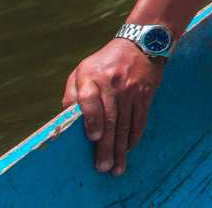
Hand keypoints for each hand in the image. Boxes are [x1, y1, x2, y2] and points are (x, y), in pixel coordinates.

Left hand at [62, 38, 164, 175]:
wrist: (141, 43)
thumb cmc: (105, 62)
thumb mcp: (82, 70)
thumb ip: (72, 93)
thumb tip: (66, 120)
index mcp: (91, 77)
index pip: (90, 98)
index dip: (93, 119)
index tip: (94, 137)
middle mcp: (113, 84)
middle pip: (110, 118)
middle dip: (107, 146)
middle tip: (103, 167)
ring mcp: (131, 90)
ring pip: (126, 124)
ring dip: (121, 148)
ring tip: (117, 167)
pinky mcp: (145, 95)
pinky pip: (140, 120)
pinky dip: (134, 137)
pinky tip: (128, 149)